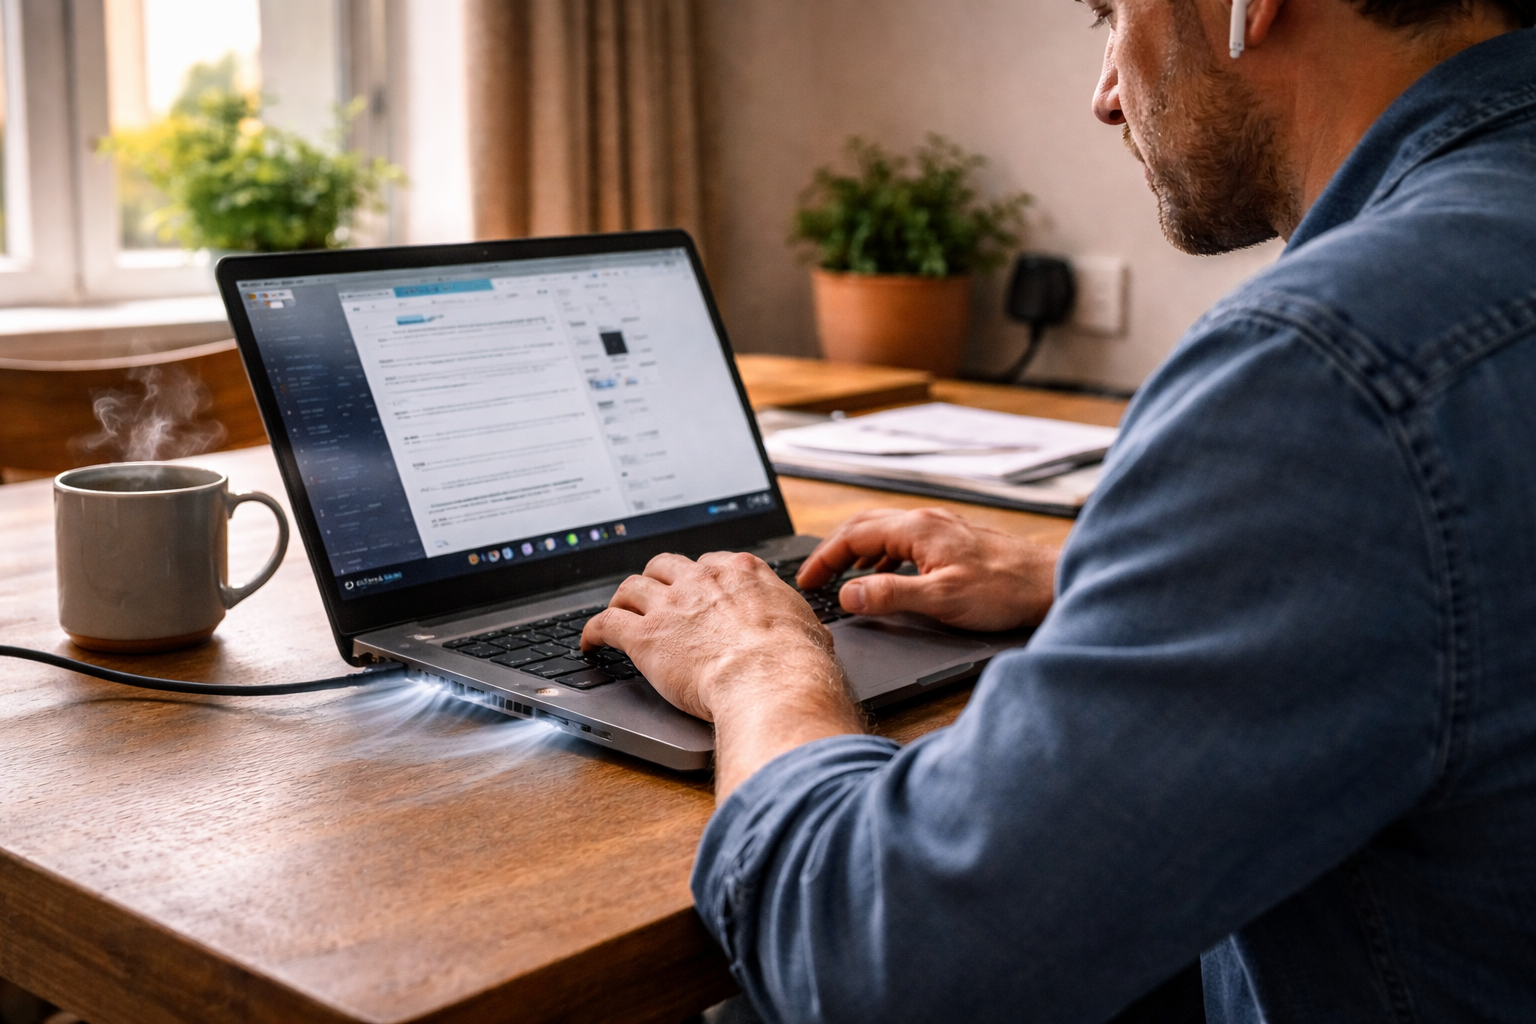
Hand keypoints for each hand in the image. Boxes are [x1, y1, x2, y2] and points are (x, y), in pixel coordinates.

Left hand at [582, 552, 863, 797]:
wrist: (771, 680)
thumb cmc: (796, 661)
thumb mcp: (807, 627)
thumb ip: (793, 620)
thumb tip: (803, 631)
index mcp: (740, 572)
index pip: (709, 562)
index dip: (698, 577)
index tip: (695, 589)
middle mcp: (700, 580)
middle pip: (664, 565)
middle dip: (656, 580)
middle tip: (653, 597)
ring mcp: (669, 605)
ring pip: (631, 588)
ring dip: (623, 601)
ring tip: (618, 614)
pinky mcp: (644, 636)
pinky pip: (606, 623)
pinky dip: (593, 631)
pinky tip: (589, 643)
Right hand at [796, 508, 1057, 631]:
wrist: (1050, 584)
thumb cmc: (1004, 590)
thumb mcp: (940, 600)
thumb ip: (889, 595)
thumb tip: (848, 594)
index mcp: (917, 529)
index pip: (853, 534)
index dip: (824, 558)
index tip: (806, 580)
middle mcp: (927, 521)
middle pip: (865, 526)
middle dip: (834, 550)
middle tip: (815, 577)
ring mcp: (942, 529)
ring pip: (886, 532)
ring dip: (858, 552)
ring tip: (843, 577)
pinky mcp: (954, 541)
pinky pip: (906, 542)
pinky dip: (884, 556)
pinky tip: (888, 576)